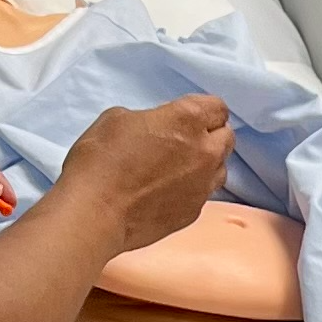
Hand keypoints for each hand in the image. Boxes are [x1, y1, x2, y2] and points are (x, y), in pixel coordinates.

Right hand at [63, 95, 233, 252]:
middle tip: (184, 139)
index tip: (189, 115)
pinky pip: (204, 193)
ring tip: (179, 166)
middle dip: (210, 134)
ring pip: (220, 168)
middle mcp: (204, 151)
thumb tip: (157, 129)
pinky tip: (168, 190)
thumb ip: (151, 119)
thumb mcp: (118, 118)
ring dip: (206, 163)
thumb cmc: (100, 161)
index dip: (203, 109)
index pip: (217, 108)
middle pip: (226, 137)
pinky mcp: (194, 212)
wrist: (95, 213)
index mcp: (188, 120)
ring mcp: (203, 185)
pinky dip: (192, 188)